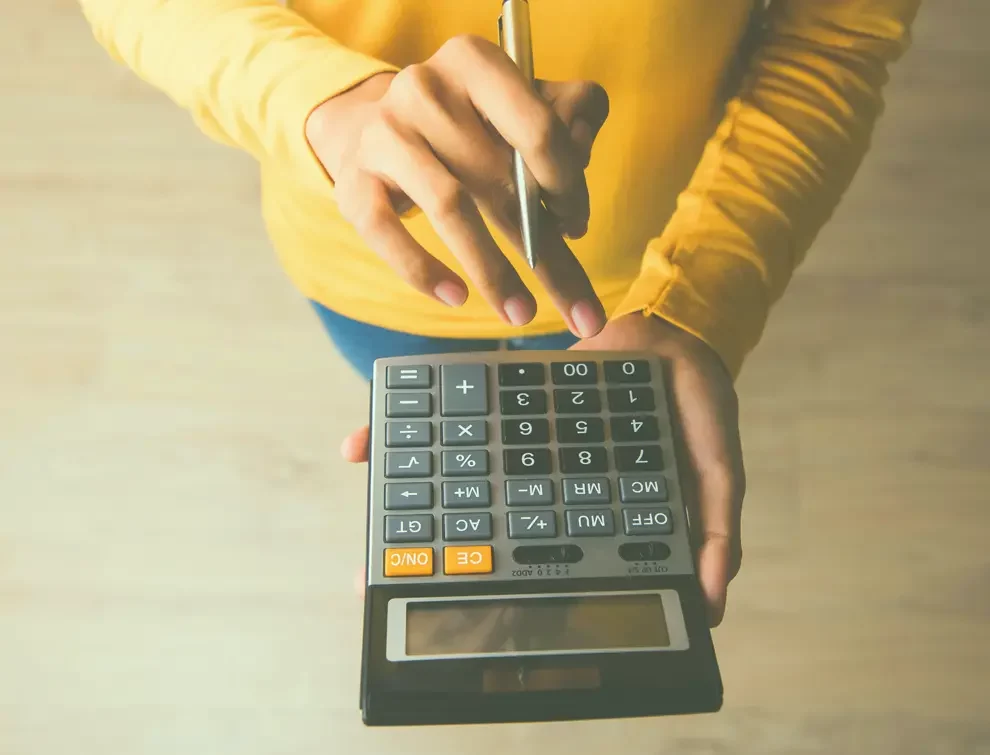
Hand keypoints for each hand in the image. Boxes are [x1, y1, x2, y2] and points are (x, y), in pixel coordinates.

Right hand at [305, 35, 609, 336]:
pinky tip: (455, 296)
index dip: (568, 186)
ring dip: (492, 270)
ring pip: (449, 206)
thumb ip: (570, 119)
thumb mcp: (519, 106)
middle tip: (577, 309)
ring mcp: (383, 135)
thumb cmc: (463, 126)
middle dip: (544, 250)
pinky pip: (388, 232)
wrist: (371, 127)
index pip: (538, 128)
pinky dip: (422, 269)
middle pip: (498, 179)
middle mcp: (424, 89)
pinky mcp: (354, 183)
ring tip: (520, 312)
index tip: (577, 225)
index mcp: (475, 63)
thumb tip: (578, 181)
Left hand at [341, 314, 744, 625]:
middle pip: (479, 526)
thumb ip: (719, 530)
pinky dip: (411, 436)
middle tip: (377, 581)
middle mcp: (546, 484)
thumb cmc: (697, 407)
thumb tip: (713, 605)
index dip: (495, 588)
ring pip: (454, 479)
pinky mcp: (504, 406)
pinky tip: (360, 448)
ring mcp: (522, 447)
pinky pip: (455, 423)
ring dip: (406, 498)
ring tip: (365, 524)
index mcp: (587, 508)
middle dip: (430, 556)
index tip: (449, 615)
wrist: (672, 331)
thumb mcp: (719, 470)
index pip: (535, 560)